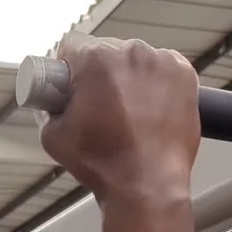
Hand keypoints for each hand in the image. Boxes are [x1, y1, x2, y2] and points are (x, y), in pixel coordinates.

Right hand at [38, 32, 200, 206]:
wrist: (146, 186)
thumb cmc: (104, 164)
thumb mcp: (53, 136)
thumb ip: (47, 108)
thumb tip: (53, 101)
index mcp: (95, 59)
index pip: (73, 45)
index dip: (70, 67)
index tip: (74, 85)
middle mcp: (130, 51)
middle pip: (106, 50)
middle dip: (101, 74)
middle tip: (101, 106)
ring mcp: (161, 62)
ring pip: (135, 60)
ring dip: (129, 78)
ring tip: (129, 113)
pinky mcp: (184, 75)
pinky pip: (162, 69)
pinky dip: (156, 84)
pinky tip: (149, 109)